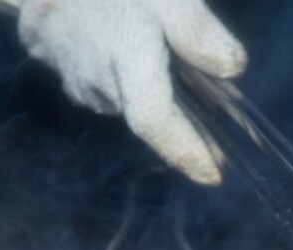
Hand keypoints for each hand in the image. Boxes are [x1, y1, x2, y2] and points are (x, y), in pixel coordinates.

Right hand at [12, 0, 246, 184]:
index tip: (211, 176)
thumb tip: (234, 68)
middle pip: (145, 116)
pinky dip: (120, 78)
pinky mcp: (58, 65)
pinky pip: (100, 83)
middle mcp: (96, 79)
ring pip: (121, 99)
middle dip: (179, 134)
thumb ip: (196, 30)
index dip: (183, 151)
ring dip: (145, 97)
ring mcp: (72, 75)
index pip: (155, 120)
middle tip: (215, 145)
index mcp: (125, 57)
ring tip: (171, 86)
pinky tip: (127, 52)